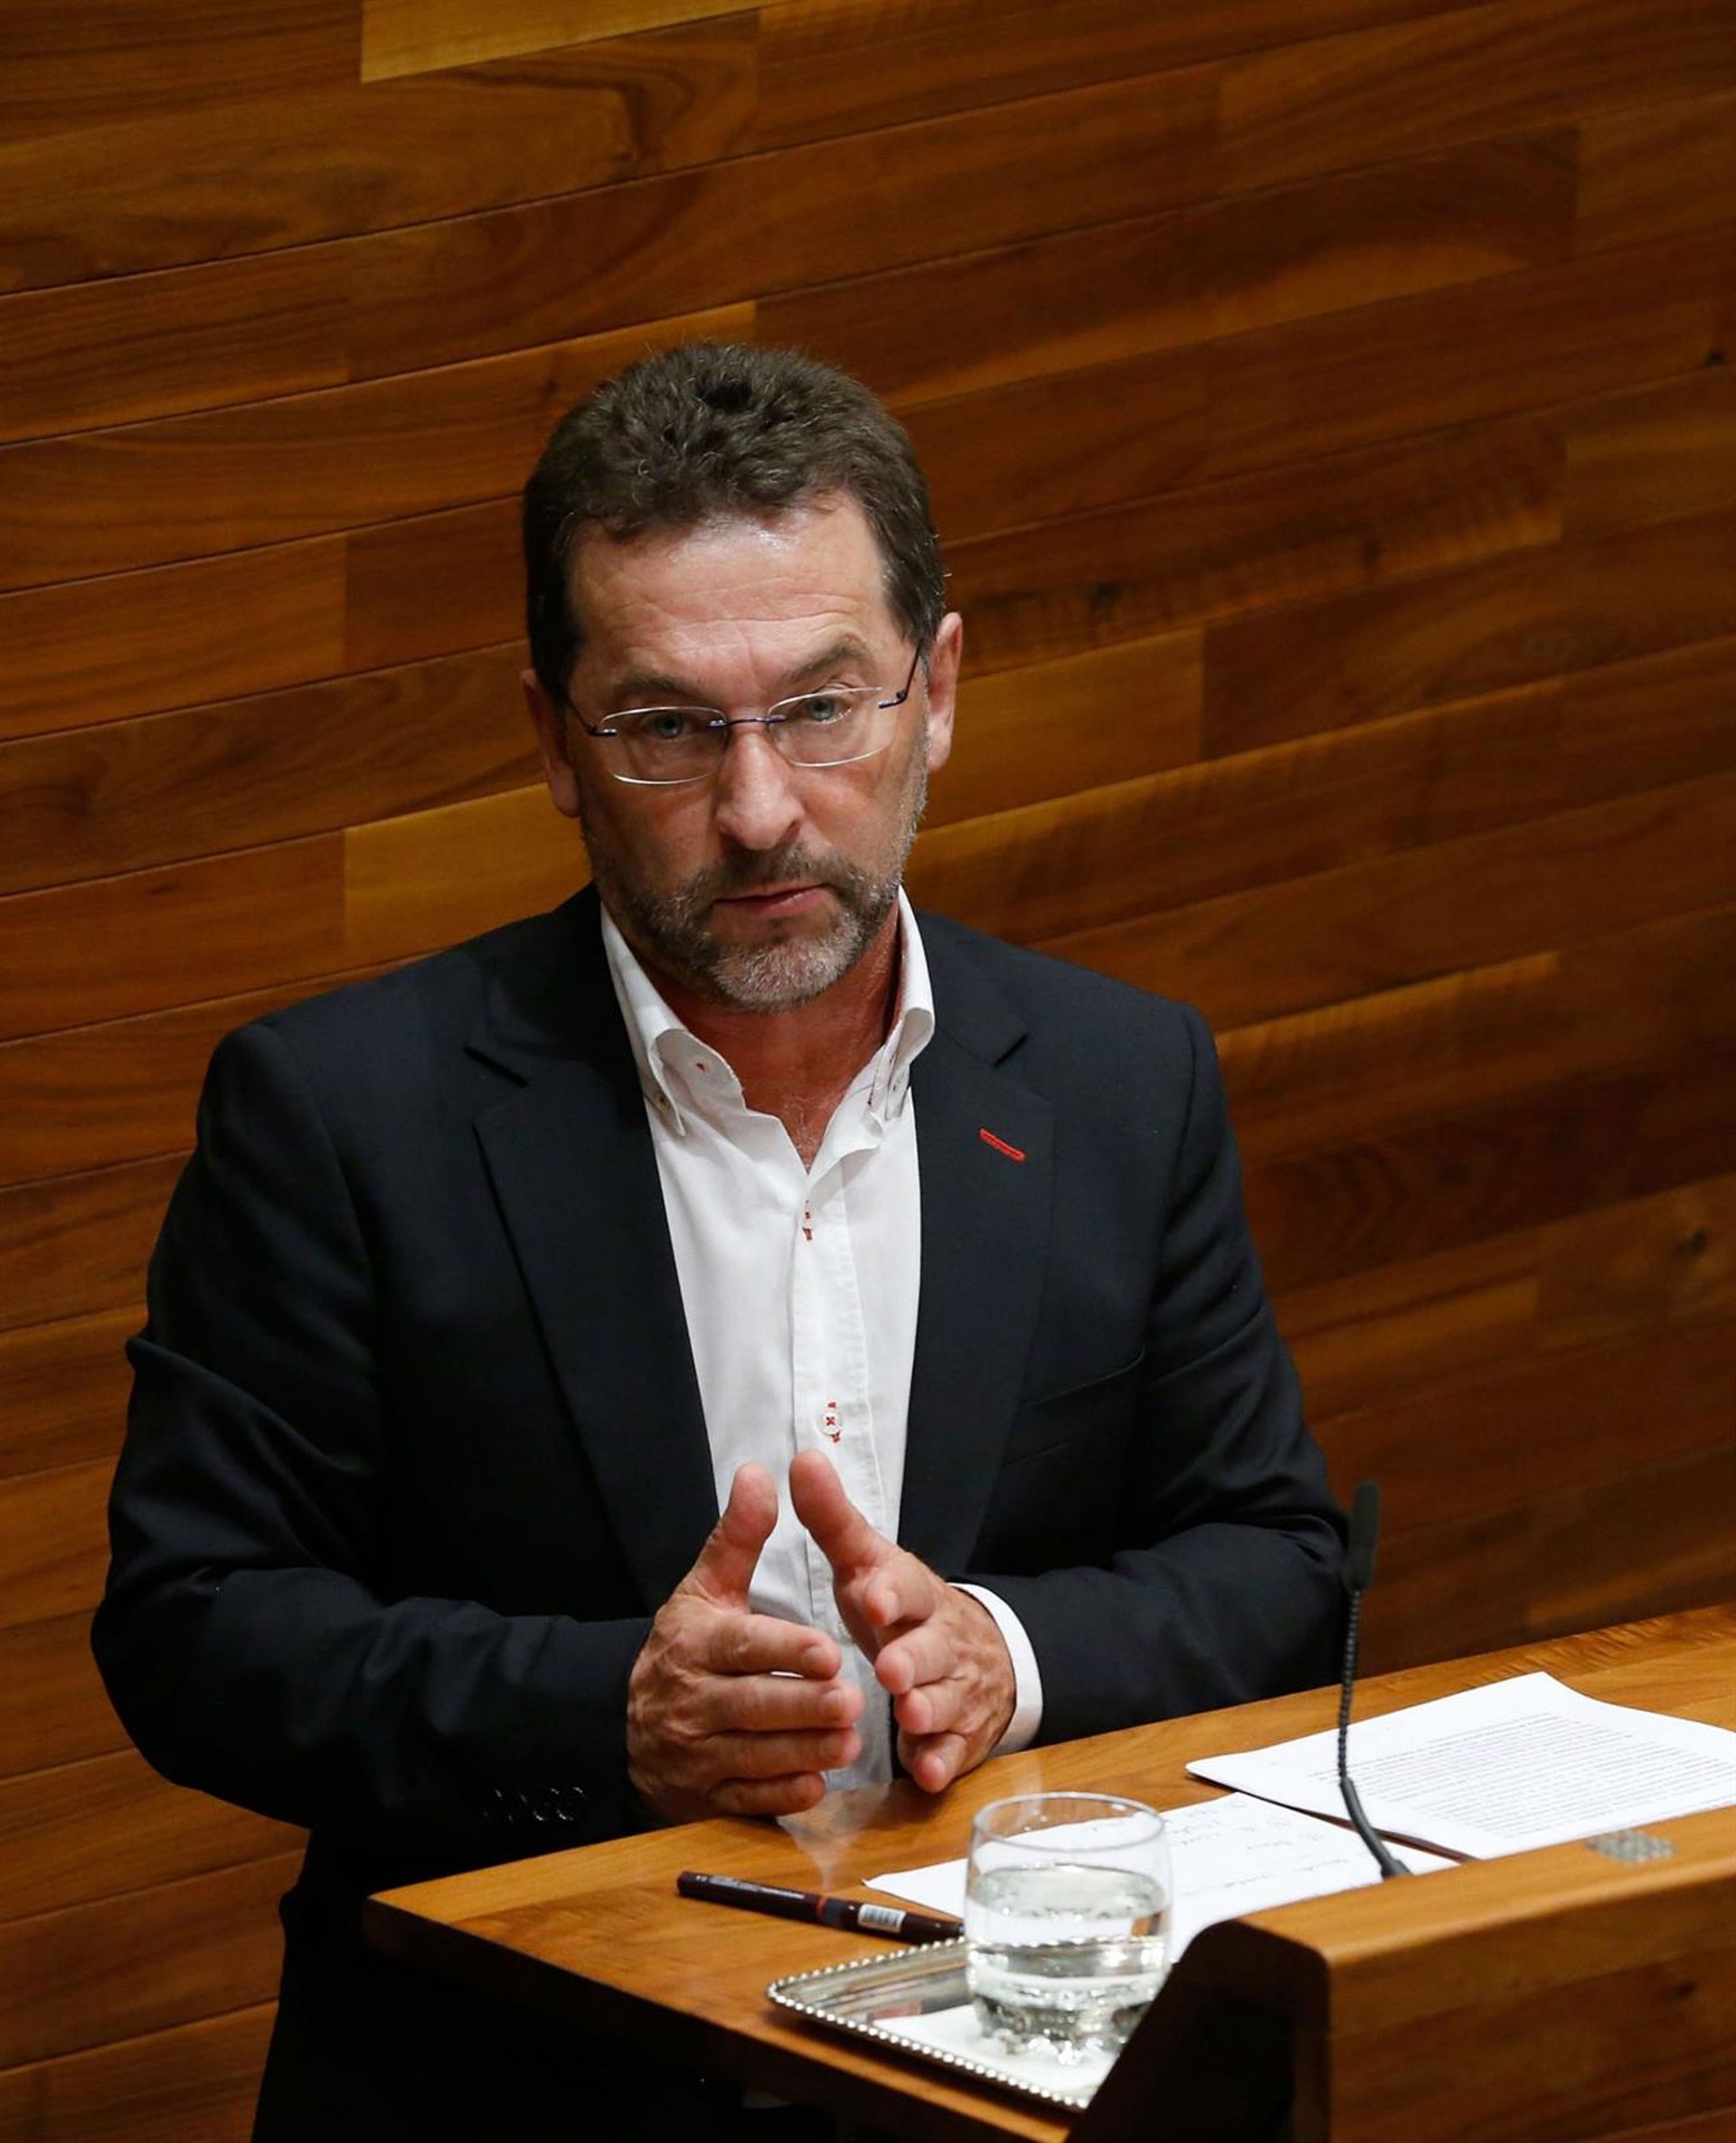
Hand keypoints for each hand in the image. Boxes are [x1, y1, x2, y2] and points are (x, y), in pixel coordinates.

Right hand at [627, 1463, 863, 1820]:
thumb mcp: (704, 1588)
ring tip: (850, 1740)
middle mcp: (691, 1701)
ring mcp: (696, 1754)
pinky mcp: (705, 1796)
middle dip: (803, 1707)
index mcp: (695, 1644)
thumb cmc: (683, 1647)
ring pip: (753, 1756)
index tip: (831, 1651)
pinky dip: (781, 1795)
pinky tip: (817, 1784)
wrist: (621, 1720)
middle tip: (853, 1701)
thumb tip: (761, 1473)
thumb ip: (737, 1537)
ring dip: (804, 1751)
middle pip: (751, 1706)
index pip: (742, 1647)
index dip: (786, 1651)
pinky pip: (745, 1801)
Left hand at [788, 1449, 1014, 1793]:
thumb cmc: (900, 1608)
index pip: (910, 1587)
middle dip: (915, 1660)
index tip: (871, 1596)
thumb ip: (832, 1519)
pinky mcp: (961, 1735)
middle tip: (891, 1670)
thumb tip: (801, 1458)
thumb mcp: (869, 1564)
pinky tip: (928, 1772)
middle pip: (935, 1649)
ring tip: (911, 1719)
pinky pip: (956, 1751)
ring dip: (932, 1710)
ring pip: (949, 1701)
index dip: (893, 1593)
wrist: (974, 1654)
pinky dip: (943, 1761)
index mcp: (916, 1596)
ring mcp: (956, 1690)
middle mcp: (943, 1642)